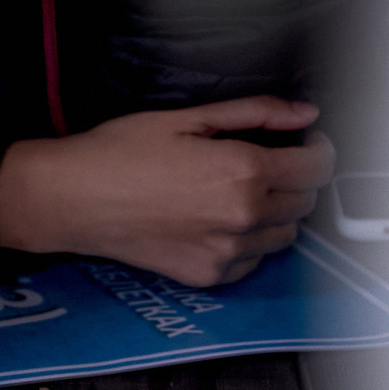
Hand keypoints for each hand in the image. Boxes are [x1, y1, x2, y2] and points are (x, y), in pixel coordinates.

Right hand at [0, 97, 334, 285]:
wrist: (70, 199)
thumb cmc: (119, 151)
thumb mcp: (184, 117)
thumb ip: (253, 113)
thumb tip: (305, 113)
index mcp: (243, 171)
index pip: (316, 166)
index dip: (318, 149)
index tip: (304, 141)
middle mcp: (244, 217)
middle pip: (305, 201)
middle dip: (295, 178)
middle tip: (263, 162)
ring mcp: (228, 252)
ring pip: (285, 234)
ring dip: (275, 212)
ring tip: (236, 193)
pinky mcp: (210, 276)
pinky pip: (253, 260)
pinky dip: (247, 242)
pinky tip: (214, 221)